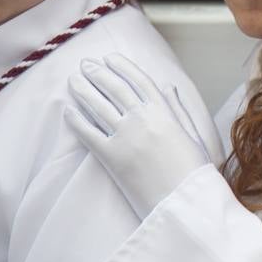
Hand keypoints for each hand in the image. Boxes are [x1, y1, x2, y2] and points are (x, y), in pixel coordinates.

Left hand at [65, 54, 212, 219]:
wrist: (184, 203)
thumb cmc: (193, 170)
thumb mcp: (192, 134)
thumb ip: (177, 109)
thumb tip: (168, 86)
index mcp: (164, 111)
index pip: (138, 80)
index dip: (122, 67)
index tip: (109, 58)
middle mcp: (142, 119)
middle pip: (114, 89)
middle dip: (98, 74)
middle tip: (85, 64)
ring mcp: (125, 137)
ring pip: (98, 106)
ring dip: (83, 90)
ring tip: (73, 80)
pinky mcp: (111, 157)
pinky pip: (88, 133)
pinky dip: (76, 119)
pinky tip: (68, 110)